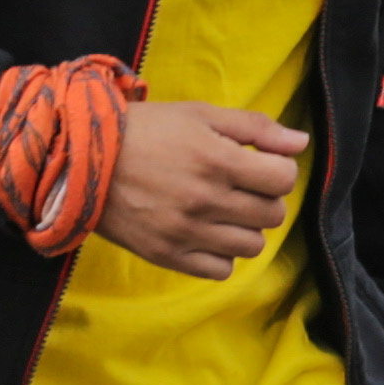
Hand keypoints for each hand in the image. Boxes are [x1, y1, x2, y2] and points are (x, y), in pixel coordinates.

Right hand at [97, 99, 308, 277]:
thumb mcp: (200, 114)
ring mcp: (187, 232)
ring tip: (224, 211)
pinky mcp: (168, 255)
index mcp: (217, 160)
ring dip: (246, 228)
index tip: (260, 166)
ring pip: (251, 246)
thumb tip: (301, 143)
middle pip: (272, 215)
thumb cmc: (146, 130)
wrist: (83, 159)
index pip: (283, 180)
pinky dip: (221, 255)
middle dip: (264, 199)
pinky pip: (219, 270)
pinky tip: (207, 234)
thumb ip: (255, 127)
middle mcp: (206, 200)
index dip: (277, 171)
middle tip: (240, 187)